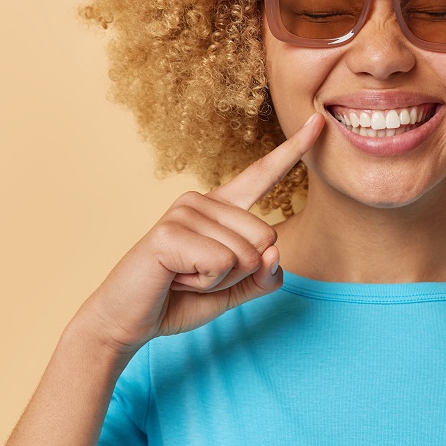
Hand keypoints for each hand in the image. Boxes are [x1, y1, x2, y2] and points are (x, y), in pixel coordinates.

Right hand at [77, 111, 325, 353]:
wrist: (128, 322)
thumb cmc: (179, 299)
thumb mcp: (234, 290)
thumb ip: (264, 275)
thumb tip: (273, 253)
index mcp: (220, 209)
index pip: (262, 175)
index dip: (292, 151)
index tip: (317, 123)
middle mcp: (202, 201)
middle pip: (267, 238)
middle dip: (241, 274)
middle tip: (197, 276)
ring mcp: (184, 212)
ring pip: (247, 256)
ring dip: (220, 282)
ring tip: (184, 277)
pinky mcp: (169, 232)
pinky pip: (222, 264)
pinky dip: (206, 284)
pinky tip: (176, 278)